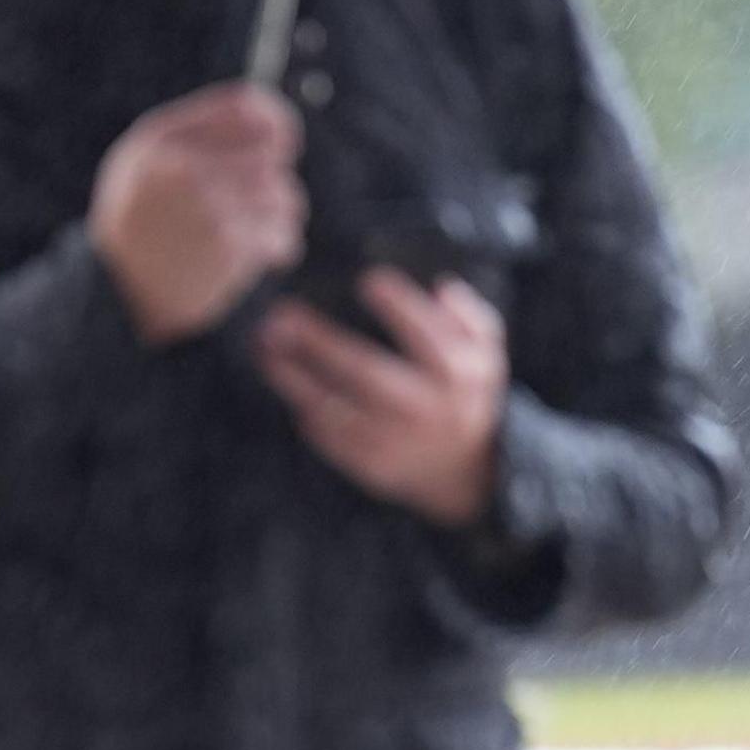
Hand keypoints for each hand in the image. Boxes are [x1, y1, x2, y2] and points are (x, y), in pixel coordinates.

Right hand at [89, 83, 305, 342]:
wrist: (120, 295)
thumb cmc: (138, 227)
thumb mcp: (142, 166)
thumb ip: (193, 137)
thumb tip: (271, 122)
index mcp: (162, 139)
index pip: (244, 105)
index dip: (276, 120)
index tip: (283, 144)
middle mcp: (184, 165)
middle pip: (270, 153)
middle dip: (275, 180)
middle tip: (262, 203)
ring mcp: (208, 204)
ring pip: (283, 194)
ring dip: (279, 216)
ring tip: (254, 232)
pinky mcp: (228, 244)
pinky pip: (282, 233)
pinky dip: (280, 246)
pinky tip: (261, 255)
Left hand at [253, 270, 507, 527]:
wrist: (463, 470)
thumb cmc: (462, 393)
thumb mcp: (485, 354)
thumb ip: (470, 317)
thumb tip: (442, 287)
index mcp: (459, 377)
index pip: (430, 338)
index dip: (402, 308)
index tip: (368, 280)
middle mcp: (428, 411)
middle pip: (368, 374)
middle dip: (321, 343)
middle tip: (282, 314)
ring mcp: (397, 442)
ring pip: (337, 410)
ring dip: (295, 378)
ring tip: (265, 347)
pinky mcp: (372, 465)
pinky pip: (330, 437)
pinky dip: (304, 409)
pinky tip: (284, 379)